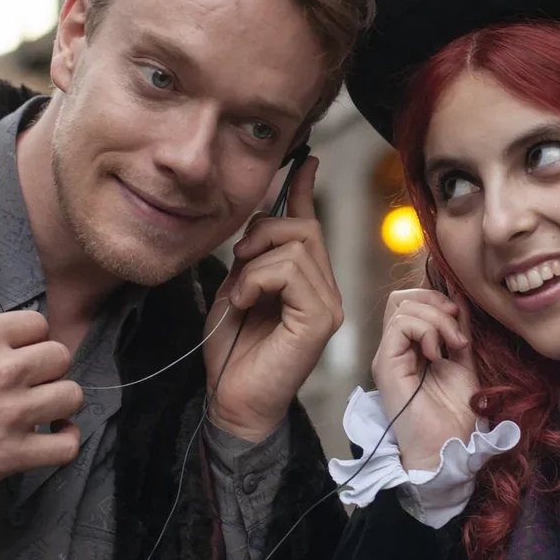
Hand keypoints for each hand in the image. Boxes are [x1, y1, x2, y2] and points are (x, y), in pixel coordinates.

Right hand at [0, 234, 83, 499]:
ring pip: (72, 395)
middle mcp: (4, 371)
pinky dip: (66, 442)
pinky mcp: (14, 453)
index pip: (39, 325)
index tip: (14, 355)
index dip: (29, 340)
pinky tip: (52, 436)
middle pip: (60, 356)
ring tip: (40, 409)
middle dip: (46, 369)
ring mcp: (12, 414)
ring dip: (60, 404)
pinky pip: (66, 446)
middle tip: (26, 383)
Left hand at [203, 157, 342, 441]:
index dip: (303, 190)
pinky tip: (247, 303)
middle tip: (238, 263)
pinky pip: (291, 271)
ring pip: (296, 246)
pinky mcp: (321, 319)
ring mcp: (329, 305)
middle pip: (303, 228)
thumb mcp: (237, 287)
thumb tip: (260, 219)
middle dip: (262, 232)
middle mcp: (326, 290)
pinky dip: (258, 280)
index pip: (309, 225)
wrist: (231, 400)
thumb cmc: (232, 350)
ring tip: (241, 293)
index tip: (304, 160)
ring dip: (255, 264)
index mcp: (307, 281)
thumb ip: (253, 256)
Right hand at [371, 285, 477, 471]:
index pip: (409, 302)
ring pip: (402, 308)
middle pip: (402, 299)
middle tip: (456, 328)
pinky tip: (438, 355)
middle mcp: (394, 350)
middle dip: (435, 302)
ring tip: (452, 346)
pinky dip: (427, 330)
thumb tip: (459, 299)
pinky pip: (401, 326)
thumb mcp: (463, 362)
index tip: (459, 318)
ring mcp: (388, 357)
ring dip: (437, 319)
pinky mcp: (386, 365)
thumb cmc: (455, 415)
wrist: (449, 447)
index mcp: (410, 348)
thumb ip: (458, 332)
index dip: (435, 299)